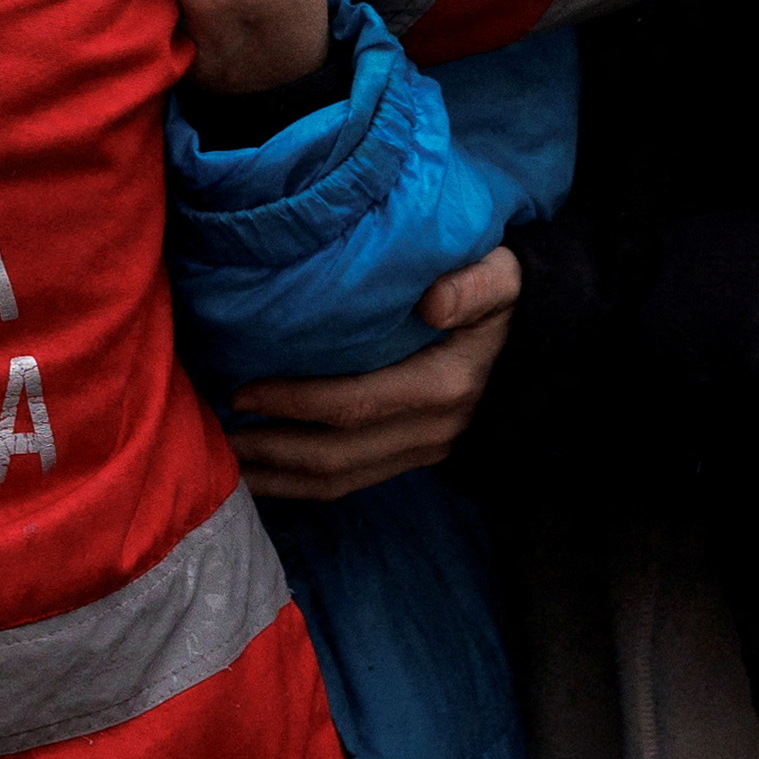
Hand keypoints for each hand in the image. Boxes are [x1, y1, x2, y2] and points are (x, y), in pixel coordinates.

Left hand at [223, 246, 521, 501]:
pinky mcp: (417, 457)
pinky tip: (265, 472)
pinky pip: (353, 482)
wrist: (546, 339)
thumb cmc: (505, 293)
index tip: (240, 391)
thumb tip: (432, 300)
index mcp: (443, 385)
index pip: (352, 405)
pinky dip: (302, 483)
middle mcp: (432, 430)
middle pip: (335, 456)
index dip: (293, 404)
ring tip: (226, 461)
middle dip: (269, 451)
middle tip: (212, 434)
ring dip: (279, 477)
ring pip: (340, 480)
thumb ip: (475, 284)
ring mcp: (425, 450)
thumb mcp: (504, 275)